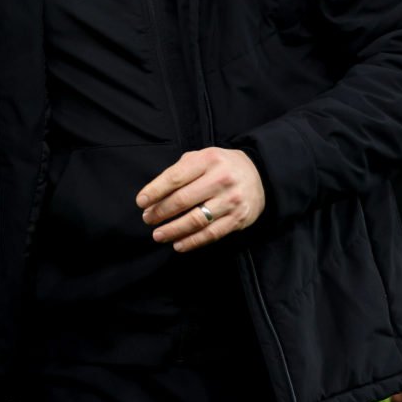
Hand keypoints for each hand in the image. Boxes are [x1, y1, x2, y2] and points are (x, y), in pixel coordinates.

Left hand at [137, 147, 264, 252]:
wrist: (260, 174)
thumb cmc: (221, 166)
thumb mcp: (203, 157)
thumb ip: (181, 170)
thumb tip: (154, 194)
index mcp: (209, 159)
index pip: (175, 177)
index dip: (155, 191)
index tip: (141, 202)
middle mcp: (221, 178)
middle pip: (183, 200)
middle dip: (160, 212)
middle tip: (147, 219)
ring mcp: (231, 200)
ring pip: (196, 220)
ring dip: (173, 230)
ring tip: (158, 235)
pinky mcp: (238, 218)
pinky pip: (211, 234)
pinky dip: (192, 242)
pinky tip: (178, 244)